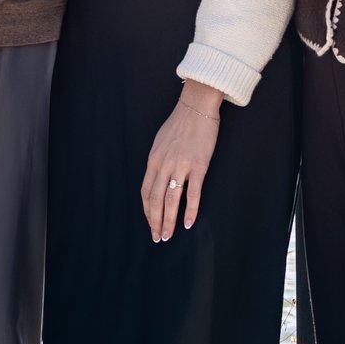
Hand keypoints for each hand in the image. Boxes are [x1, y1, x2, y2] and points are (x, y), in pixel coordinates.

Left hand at [141, 80, 222, 242]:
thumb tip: (156, 177)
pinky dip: (190, 210)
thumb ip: (158, 161)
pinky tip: (189, 223)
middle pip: (155, 200)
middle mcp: (164, 165)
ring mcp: (181, 166)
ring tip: (168, 235)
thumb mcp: (161, 142)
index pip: (146, 191)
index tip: (150, 223)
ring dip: (168, 221)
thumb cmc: (180, 123)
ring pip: (171, 200)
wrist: (197, 106)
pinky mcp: (198, 166)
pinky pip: (193, 193)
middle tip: (158, 237)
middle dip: (155, 221)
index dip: (147, 210)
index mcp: (154, 160)